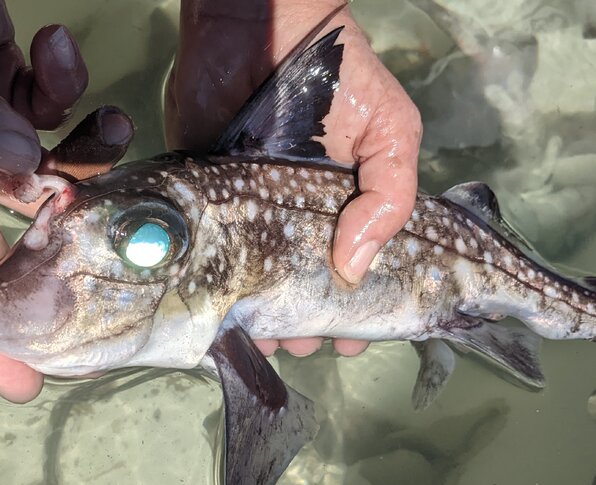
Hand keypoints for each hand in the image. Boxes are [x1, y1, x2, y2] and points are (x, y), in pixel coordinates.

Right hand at [0, 0, 131, 401]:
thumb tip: (18, 165)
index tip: (26, 380)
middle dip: (59, 266)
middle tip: (120, 293)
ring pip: (43, 172)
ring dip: (83, 156)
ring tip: (108, 127)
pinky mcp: (2, 83)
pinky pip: (49, 108)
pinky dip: (66, 87)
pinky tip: (55, 46)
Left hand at [165, 1, 421, 357]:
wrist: (260, 27)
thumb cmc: (339, 79)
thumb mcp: (391, 132)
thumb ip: (391, 196)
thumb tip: (353, 269)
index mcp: (343, 209)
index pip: (352, 273)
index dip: (353, 312)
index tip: (345, 340)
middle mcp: (296, 218)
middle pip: (300, 287)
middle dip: (303, 324)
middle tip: (299, 341)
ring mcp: (248, 211)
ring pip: (252, 282)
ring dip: (259, 316)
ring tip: (261, 338)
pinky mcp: (204, 197)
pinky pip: (207, 252)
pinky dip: (210, 288)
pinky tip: (217, 315)